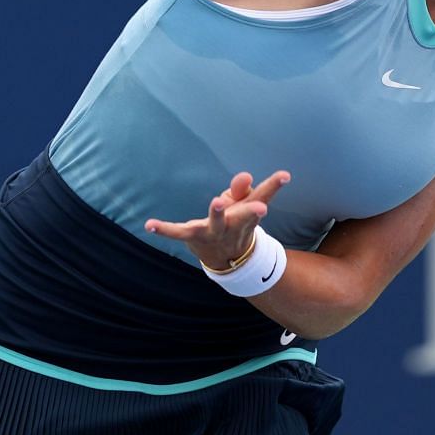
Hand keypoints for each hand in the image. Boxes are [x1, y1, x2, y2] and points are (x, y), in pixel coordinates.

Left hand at [145, 170, 291, 269]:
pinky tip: (149, 225)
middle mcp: (234, 224)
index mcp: (248, 214)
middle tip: (260, 207)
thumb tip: (245, 176)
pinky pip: (177, 233)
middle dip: (251, 210)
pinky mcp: (193, 236)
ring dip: (218, 214)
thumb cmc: (235, 222)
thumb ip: (241, 189)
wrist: (225, 258)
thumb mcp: (241, 205)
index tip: (284, 176)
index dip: (273, 186)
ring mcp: (213, 231)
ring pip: (215, 224)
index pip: (264, 197)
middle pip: (245, 215)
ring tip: (218, 201)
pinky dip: (164, 229)